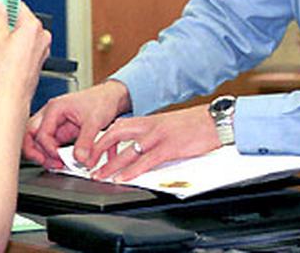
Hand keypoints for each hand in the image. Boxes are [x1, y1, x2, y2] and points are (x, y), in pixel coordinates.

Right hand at [0, 1, 50, 102]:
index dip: (5, 6)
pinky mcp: (39, 60)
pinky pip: (25, 48)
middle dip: (5, 27)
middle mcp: (41, 35)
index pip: (19, 6)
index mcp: (33, 26)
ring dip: (7, 40)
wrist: (12, 94)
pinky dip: (13, 50)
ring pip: (22, 37)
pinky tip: (0, 57)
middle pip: (21, 22)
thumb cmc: (7, 71)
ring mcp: (42, 49)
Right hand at [22, 80, 130, 169]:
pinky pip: (50, 144)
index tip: (61, 159)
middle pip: (29, 135)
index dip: (49, 150)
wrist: (110, 98)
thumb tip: (79, 159)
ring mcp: (54, 123)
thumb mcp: (94, 121)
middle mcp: (50, 115)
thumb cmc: (101, 101)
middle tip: (48, 164)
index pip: (41, 133)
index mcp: (54, 108)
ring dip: (43, 155)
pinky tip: (61, 161)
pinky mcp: (60, 131)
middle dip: (35, 152)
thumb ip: (86, 141)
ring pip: (37, 141)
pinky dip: (52, 154)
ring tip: (56, 165)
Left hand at [88, 104, 219, 181]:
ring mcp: (157, 136)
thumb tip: (138, 146)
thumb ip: (151, 133)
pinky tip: (123, 178)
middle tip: (85, 163)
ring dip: (110, 165)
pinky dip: (132, 170)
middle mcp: (148, 126)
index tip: (89, 149)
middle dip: (97, 149)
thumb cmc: (193, 125)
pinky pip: (146, 160)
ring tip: (98, 176)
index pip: (117, 126)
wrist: (213, 120)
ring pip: (127, 150)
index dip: (101, 139)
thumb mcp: (167, 125)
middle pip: (114, 134)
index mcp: (148, 120)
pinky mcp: (169, 148)